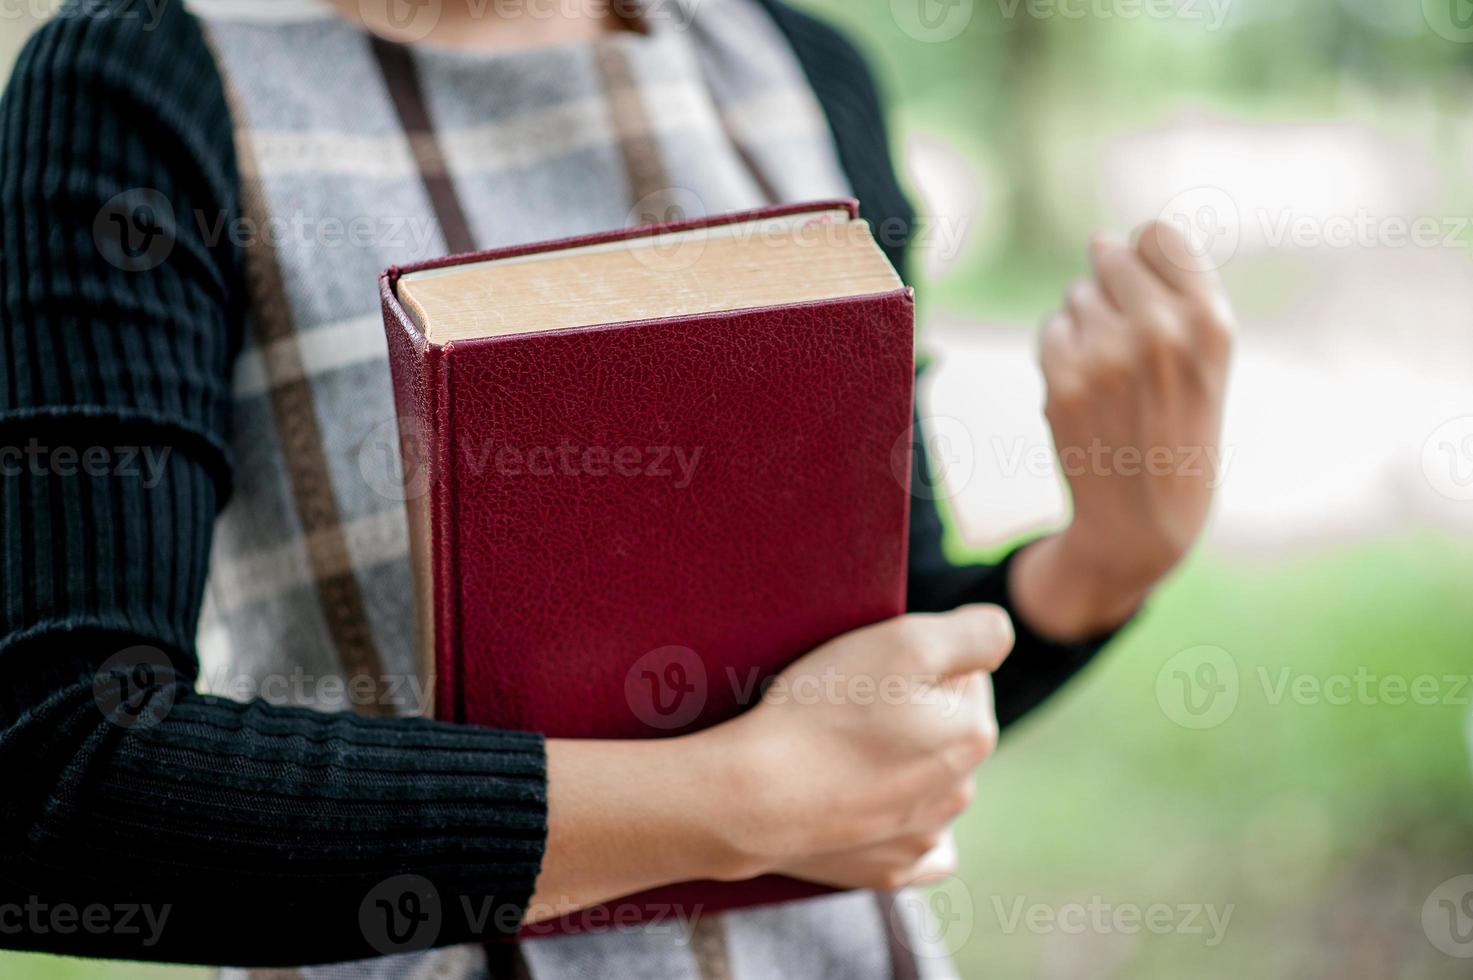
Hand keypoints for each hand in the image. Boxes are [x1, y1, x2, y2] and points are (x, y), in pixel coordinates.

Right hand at [718, 605, 1010, 889]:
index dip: (918, 662)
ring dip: (899, 761)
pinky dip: (896, 825)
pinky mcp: (889, 871)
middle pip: (944, 727)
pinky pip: (912, 843)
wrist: (753, 796)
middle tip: (850, 705)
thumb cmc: (824, 710)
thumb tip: (1001, 638)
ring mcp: (924, 837)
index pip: (965, 673)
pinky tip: (866, 806)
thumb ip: (978, 633)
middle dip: (911, 712)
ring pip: (926, 780)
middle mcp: (961, 791)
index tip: (873, 671)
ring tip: (841, 750)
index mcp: (974, 733)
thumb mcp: (906, 641)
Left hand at [1012, 220, 1234, 639]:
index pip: (1158, 234)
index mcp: (1210, 322)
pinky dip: (1062, 353)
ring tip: (1114, 375)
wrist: (1144, 519)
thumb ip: (1176, 293)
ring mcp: (1106, 356)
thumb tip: (1107, 238)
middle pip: (1110, 253)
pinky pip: (1052, 330)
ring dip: (1088, 324)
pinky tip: (1087, 391)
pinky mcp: (1062, 381)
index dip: (1147, 259)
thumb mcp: (1207, 360)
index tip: (1152, 295)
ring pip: (1077, 294)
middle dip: (1112, 285)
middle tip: (1128, 338)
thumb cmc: (1180, 428)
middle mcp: (1161, 331)